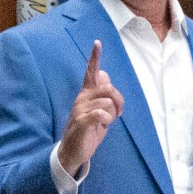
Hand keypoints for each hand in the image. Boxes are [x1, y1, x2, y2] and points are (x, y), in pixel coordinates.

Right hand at [57, 40, 125, 177]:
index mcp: (86, 94)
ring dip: (112, 115)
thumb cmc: (88, 130)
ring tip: (105, 123)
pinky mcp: (81, 121)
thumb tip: (104, 74)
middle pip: (108, 88)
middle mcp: (82, 98)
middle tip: (118, 113)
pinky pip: (101, 113)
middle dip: (119, 101)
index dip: (95, 57)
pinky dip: (106, 119)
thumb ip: (102, 95)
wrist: (73, 151)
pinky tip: (102, 125)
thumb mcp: (99, 111)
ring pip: (107, 102)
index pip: (90, 72)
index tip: (97, 42)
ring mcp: (80, 109)